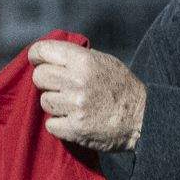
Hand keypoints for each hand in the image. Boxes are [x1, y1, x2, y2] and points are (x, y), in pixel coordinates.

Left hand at [28, 39, 146, 151]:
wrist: (143, 118)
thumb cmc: (122, 88)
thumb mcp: (104, 62)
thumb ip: (77, 57)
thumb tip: (48, 55)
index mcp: (84, 61)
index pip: (43, 51)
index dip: (36, 56)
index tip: (37, 61)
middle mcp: (78, 81)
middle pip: (39, 77)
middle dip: (46, 82)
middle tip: (59, 87)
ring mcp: (75, 106)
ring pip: (44, 101)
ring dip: (55, 104)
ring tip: (73, 105)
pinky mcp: (75, 128)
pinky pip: (51, 124)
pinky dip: (59, 124)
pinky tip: (73, 120)